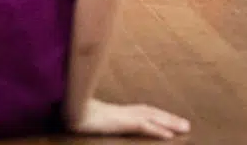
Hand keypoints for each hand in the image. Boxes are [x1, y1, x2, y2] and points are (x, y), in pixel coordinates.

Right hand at [70, 99, 189, 139]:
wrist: (61, 111)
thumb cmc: (69, 113)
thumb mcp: (85, 118)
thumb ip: (94, 117)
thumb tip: (97, 120)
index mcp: (113, 111)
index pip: (139, 110)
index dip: (155, 114)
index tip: (168, 119)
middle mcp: (119, 111)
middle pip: (149, 111)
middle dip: (168, 118)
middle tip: (186, 125)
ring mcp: (119, 115)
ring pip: (150, 117)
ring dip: (169, 123)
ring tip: (185, 128)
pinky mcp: (118, 122)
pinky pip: (141, 126)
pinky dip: (156, 130)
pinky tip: (168, 136)